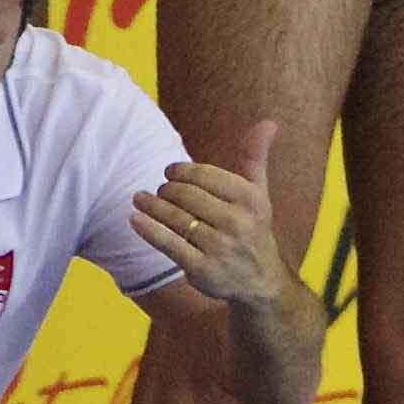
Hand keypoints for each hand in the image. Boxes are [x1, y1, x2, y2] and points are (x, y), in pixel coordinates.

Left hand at [128, 121, 287, 306]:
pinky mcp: (202, 269)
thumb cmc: (253, 228)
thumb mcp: (259, 193)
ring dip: (151, 205)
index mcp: (250, 199)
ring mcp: (219, 247)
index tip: (169, 172)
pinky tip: (134, 219)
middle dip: (166, 190)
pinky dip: (148, 229)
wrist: (260, 281)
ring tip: (139, 198)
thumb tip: (269, 122)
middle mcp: (237, 223)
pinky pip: (169, 244)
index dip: (181, 171)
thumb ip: (256, 157)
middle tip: (159, 190)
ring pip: (175, 218)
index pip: (205, 175)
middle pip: (187, 196)